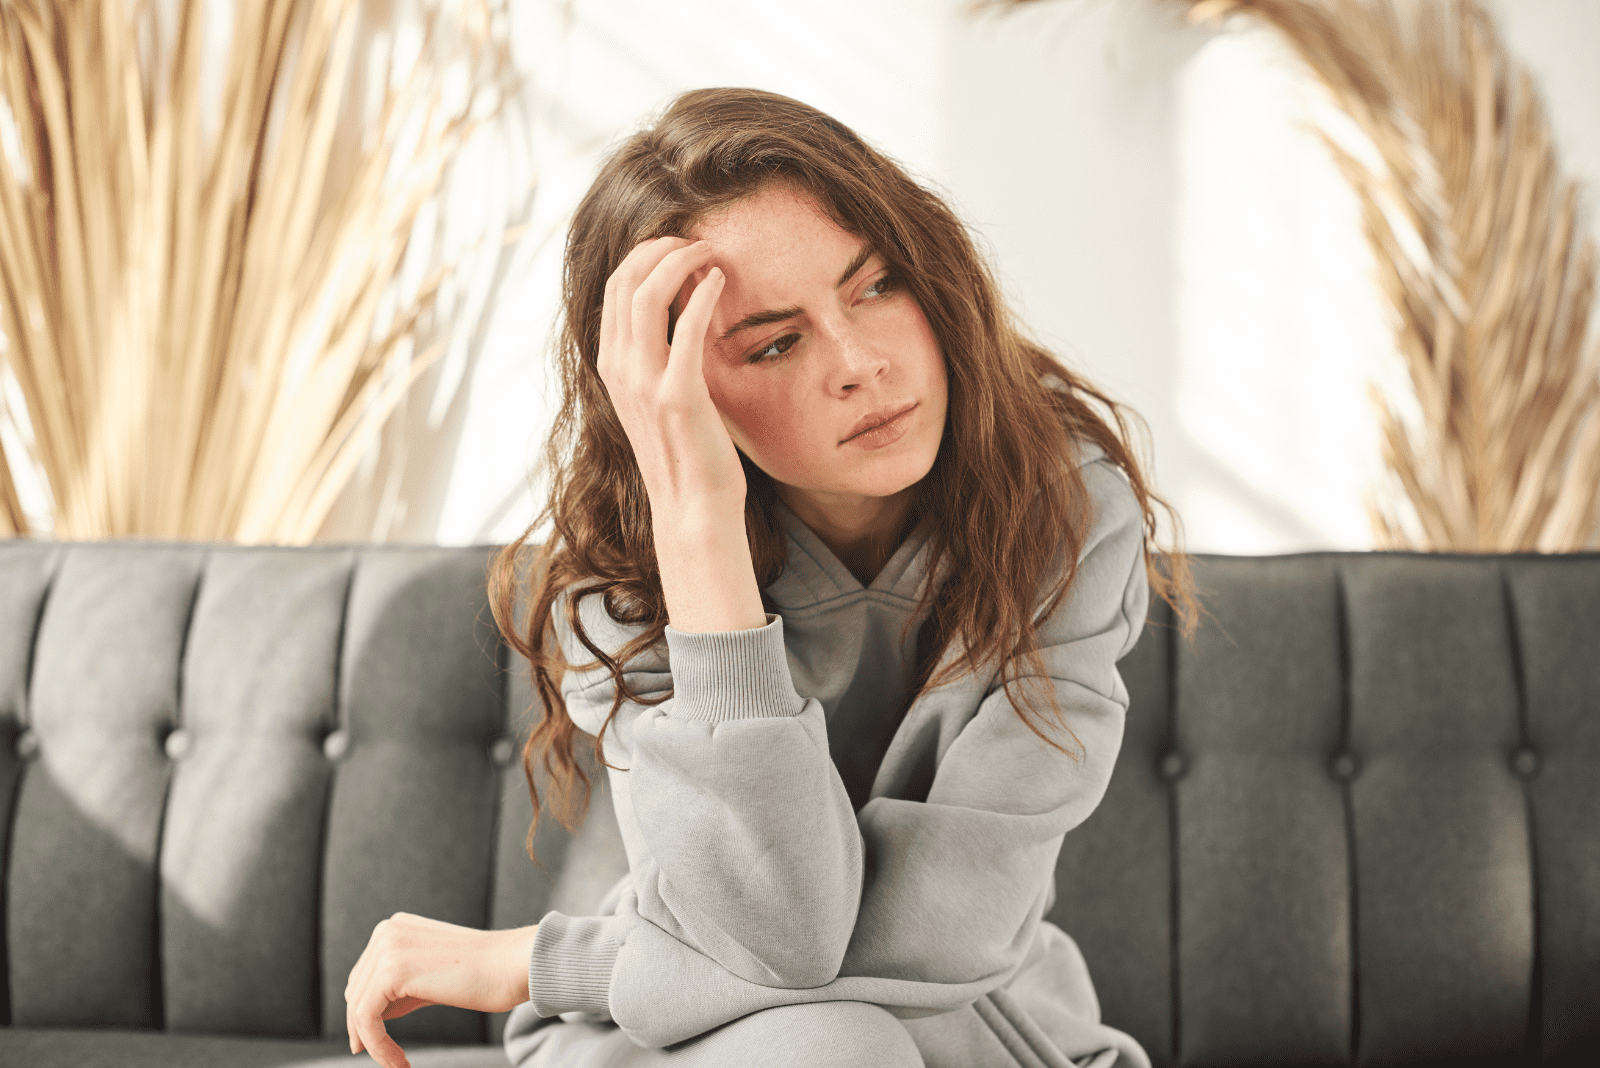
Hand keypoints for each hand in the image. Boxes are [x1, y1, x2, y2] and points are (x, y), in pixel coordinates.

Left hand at [344, 913, 536, 1067]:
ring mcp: (387, 947)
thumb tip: (369, 1018)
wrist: (512, 965)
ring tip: (397, 1063)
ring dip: (374, 1043)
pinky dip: (378, 1046)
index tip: (374, 1044)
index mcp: (395, 927)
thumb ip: (400, 987)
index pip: (364, 977)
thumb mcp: (431, 975)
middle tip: (387, 1058)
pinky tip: (399, 1062)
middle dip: (366, 1029)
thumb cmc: (484, 974)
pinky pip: (367, 1019)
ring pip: (358, 1008)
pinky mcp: (391, 971)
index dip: (365, 1014)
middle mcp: (387, 931)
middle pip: (356, 992)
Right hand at [597, 236, 743, 520]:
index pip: (614, 287)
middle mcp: (619, 369)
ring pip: (646, 294)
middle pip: (625, 280)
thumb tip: (683, 304)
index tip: (677, 244)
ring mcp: (644, 382)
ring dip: (680, 260)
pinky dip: (702, 294)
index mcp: (612, 365)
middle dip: (660, 247)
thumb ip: (661, 352)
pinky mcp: (677, 395)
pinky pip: (685, 329)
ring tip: (709, 252)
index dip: (644, 254)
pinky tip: (720, 280)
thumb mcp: (660, 393)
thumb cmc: (687, 449)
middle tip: (696, 240)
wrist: (693, 505)